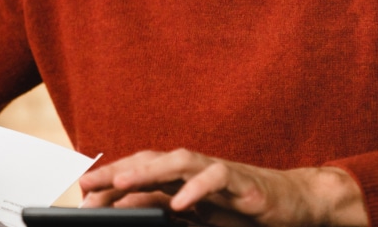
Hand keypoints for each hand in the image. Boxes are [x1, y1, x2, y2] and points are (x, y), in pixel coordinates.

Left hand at [78, 149, 365, 226]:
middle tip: (88, 183)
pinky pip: (217, 179)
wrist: (295, 204)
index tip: (82, 188)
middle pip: (151, 160)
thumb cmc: (241, 210)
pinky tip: (180, 203)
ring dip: (148, 170)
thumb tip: (127, 208)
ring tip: (122, 183)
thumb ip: (162, 210)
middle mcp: (195, 168)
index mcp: (182, 176)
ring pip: (179, 161)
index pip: (140, 169)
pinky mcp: (244, 184)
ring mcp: (219, 172)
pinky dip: (196, 189)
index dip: (110, 175)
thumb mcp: (196, 217)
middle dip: (118, 170)